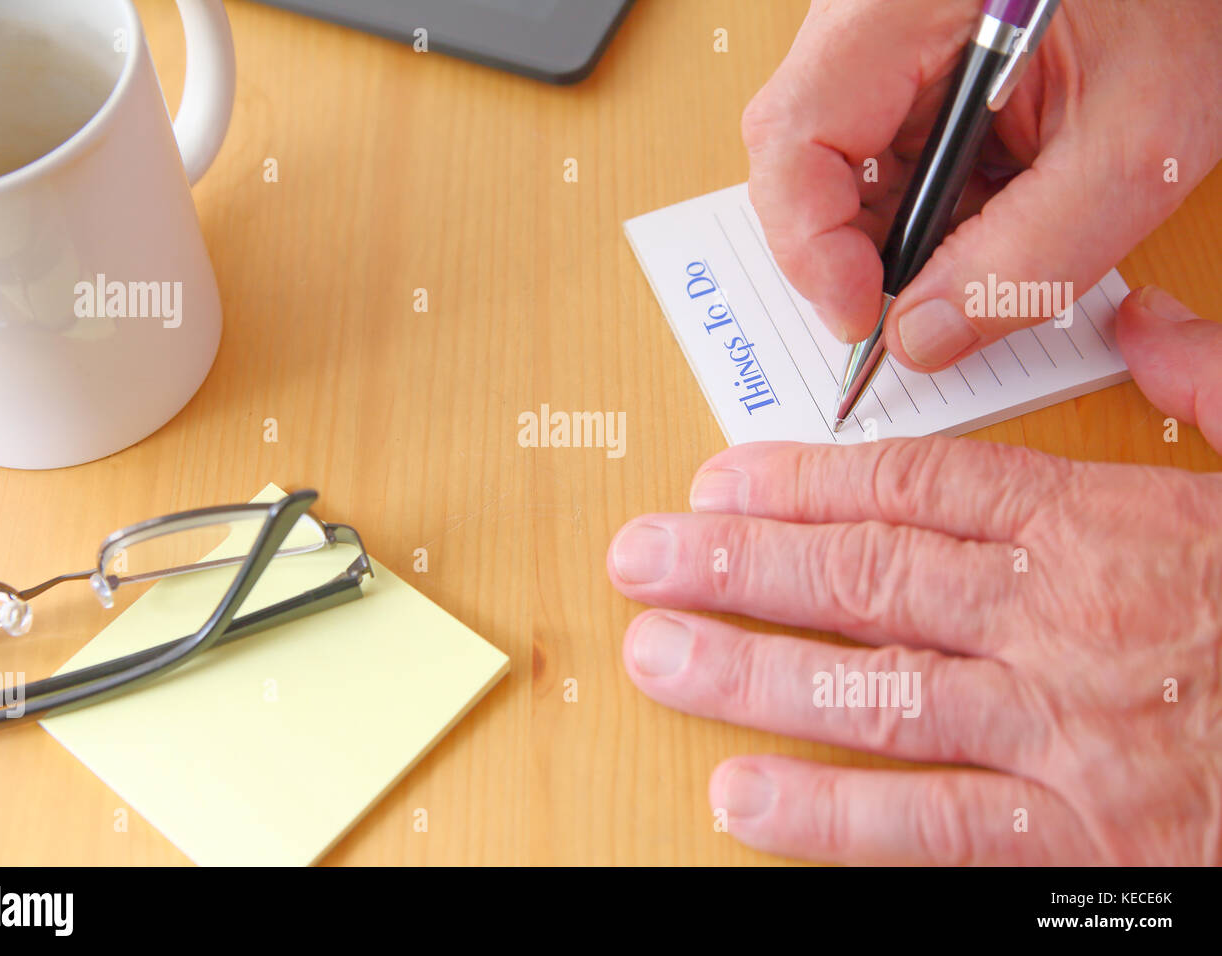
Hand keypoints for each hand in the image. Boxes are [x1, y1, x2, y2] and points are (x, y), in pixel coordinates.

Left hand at [607, 289, 1221, 863]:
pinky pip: (937, 830)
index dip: (802, 480)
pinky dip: (832, 820)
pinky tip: (741, 800)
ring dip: (750, 673)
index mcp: (1104, 528)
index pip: (918, 486)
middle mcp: (1062, 623)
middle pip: (866, 577)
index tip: (717, 479)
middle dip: (737, 565)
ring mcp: (1064, 735)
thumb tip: (1142, 318)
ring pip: (874, 694)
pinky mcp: (1086, 843)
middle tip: (641, 558)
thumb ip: (1211, 388)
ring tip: (655, 657)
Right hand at [741, 0, 1221, 369]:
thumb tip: (919, 340)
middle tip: (928, 306)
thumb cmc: (1184, 11)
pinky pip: (877, 154)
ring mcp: (877, 36)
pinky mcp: (897, 59)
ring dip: (900, 232)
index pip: (795, 136)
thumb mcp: (1128, 152)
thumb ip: (1026, 264)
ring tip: (990, 235)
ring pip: (838, 168)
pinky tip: (989, 202)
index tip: (867, 318)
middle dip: (859, 253)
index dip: (812, 246)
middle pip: (803, 160)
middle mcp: (867, 14)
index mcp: (901, 5)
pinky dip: (925, 206)